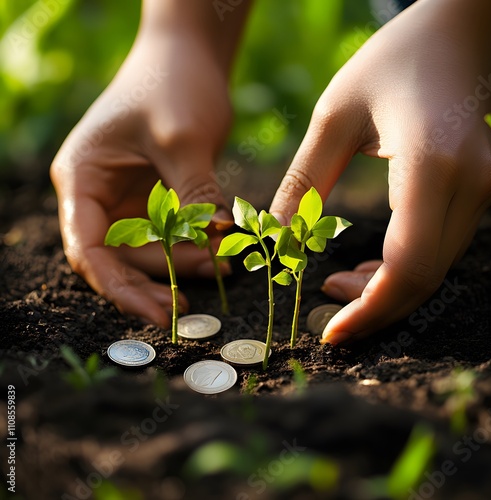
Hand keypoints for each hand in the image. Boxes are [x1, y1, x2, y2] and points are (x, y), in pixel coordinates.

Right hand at [51, 29, 233, 326]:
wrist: (188, 57)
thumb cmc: (174, 84)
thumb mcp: (183, 139)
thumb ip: (194, 194)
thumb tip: (214, 243)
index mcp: (82, 179)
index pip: (89, 250)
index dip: (120, 289)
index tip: (158, 313)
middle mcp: (98, 195)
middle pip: (118, 258)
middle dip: (156, 281)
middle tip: (189, 304)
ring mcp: (127, 198)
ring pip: (147, 251)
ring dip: (180, 264)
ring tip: (219, 266)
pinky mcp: (156, 198)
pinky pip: (170, 235)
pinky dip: (192, 247)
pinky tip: (217, 252)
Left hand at [270, 0, 490, 343]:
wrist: (459, 34)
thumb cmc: (392, 62)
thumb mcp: (334, 117)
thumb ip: (304, 183)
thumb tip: (276, 241)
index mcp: (430, 163)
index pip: (407, 266)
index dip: (369, 310)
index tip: (332, 332)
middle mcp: (471, 184)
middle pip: (422, 280)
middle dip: (371, 307)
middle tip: (326, 308)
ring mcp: (486, 190)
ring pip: (434, 271)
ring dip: (384, 290)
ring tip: (337, 282)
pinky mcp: (484, 192)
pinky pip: (441, 251)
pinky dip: (402, 271)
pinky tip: (368, 268)